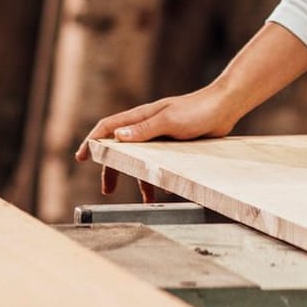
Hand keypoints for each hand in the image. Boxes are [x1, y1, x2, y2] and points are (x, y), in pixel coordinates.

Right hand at [78, 85, 240, 197]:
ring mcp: (161, 133)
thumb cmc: (198, 110)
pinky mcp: (175, 142)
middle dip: (112, 168)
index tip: (81, 157)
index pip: (108, 127)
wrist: (226, 107)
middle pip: (121, 148)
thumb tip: (117, 137)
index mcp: (142, 117)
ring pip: (141, 158)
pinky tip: (166, 189)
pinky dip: (158, 175)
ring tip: (144, 199)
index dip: (92, 141)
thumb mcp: (169, 121)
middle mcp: (148, 125)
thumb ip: (144, 130)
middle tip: (107, 189)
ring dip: (139, 178)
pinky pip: (159, 161)